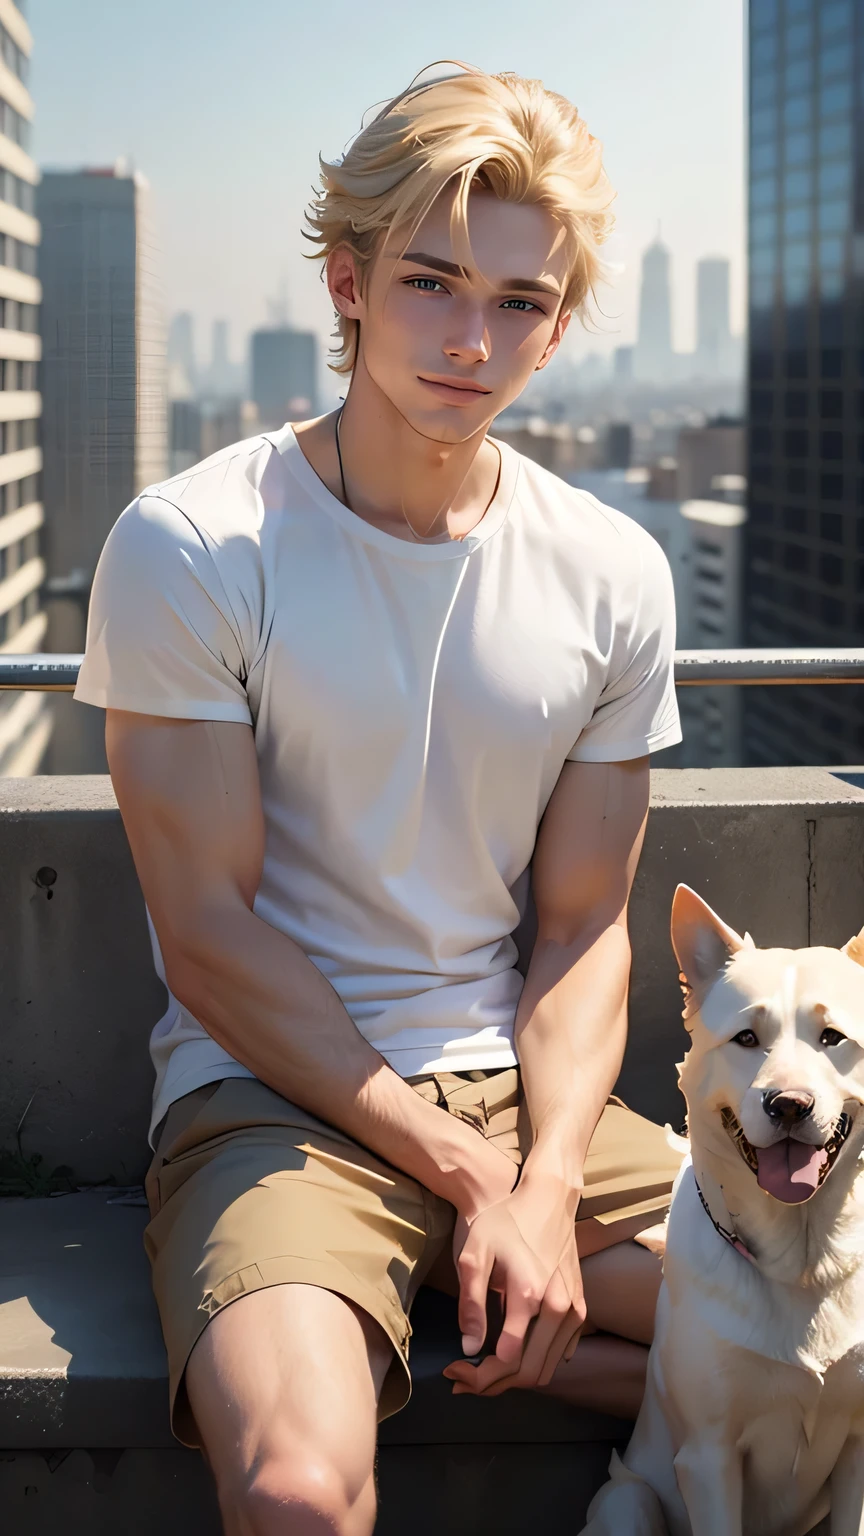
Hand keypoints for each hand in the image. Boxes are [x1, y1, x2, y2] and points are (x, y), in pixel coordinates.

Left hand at [443, 1176, 584, 1396]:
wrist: (548, 1199)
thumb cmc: (506, 1222)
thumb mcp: (475, 1254)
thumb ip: (471, 1303)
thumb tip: (469, 1348)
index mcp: (530, 1295)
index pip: (507, 1361)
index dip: (477, 1376)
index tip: (455, 1373)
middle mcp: (559, 1308)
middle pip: (529, 1373)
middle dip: (495, 1384)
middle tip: (463, 1379)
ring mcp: (574, 1310)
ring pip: (547, 1369)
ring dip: (515, 1378)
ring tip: (482, 1370)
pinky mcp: (580, 1309)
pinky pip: (559, 1354)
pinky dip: (535, 1362)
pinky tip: (510, 1353)